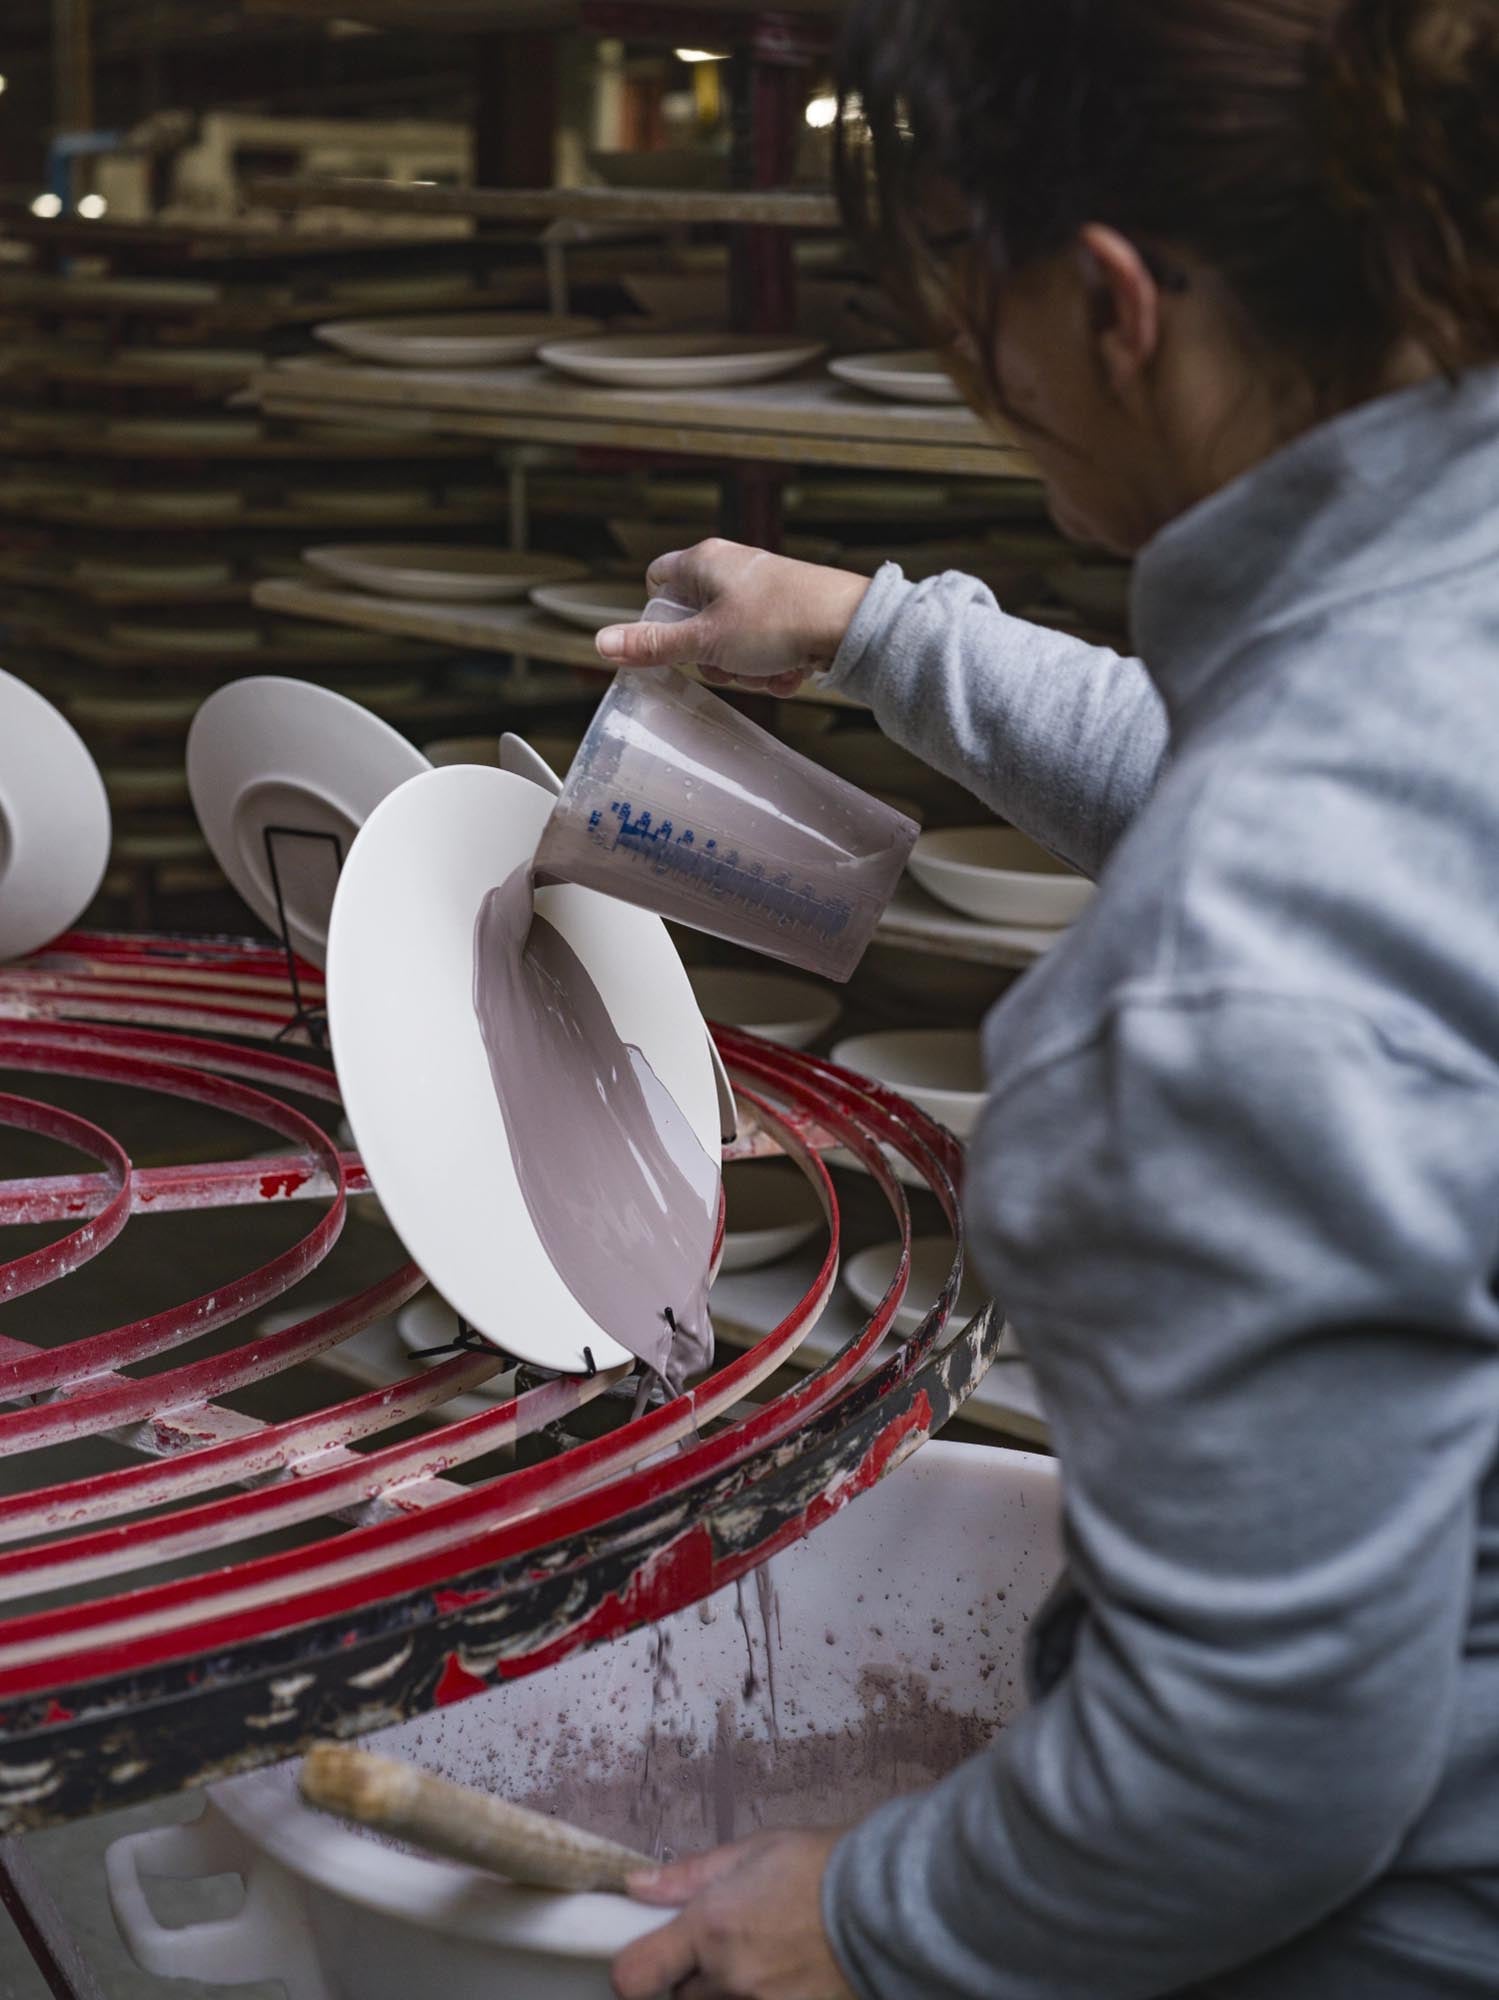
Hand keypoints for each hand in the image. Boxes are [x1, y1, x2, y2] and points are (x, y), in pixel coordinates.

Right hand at [596, 540, 871, 697]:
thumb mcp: (705, 641)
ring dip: (746, 669)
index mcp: (703, 560)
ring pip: (730, 644)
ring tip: (768, 668)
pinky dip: (773, 667)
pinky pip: (763, 648)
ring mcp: (761, 590)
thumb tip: (602, 643)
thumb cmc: (778, 620)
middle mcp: (731, 568)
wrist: (849, 626)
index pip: (656, 582)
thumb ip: (652, 645)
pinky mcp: (787, 611)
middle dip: (711, 657)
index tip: (672, 644)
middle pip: (694, 623)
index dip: (658, 618)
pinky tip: (791, 670)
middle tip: (729, 663)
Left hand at [610, 1828, 855, 1999]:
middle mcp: (730, 1980)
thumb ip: (690, 1875)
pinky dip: (764, 1997)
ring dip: (728, 1991)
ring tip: (765, 1959)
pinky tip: (787, 1977)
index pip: (634, 1976)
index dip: (636, 1967)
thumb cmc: (823, 1865)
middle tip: (725, 1946)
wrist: (893, 1902)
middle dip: (690, 1978)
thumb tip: (636, 1886)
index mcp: (711, 1929)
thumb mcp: (755, 1850)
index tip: (651, 1954)